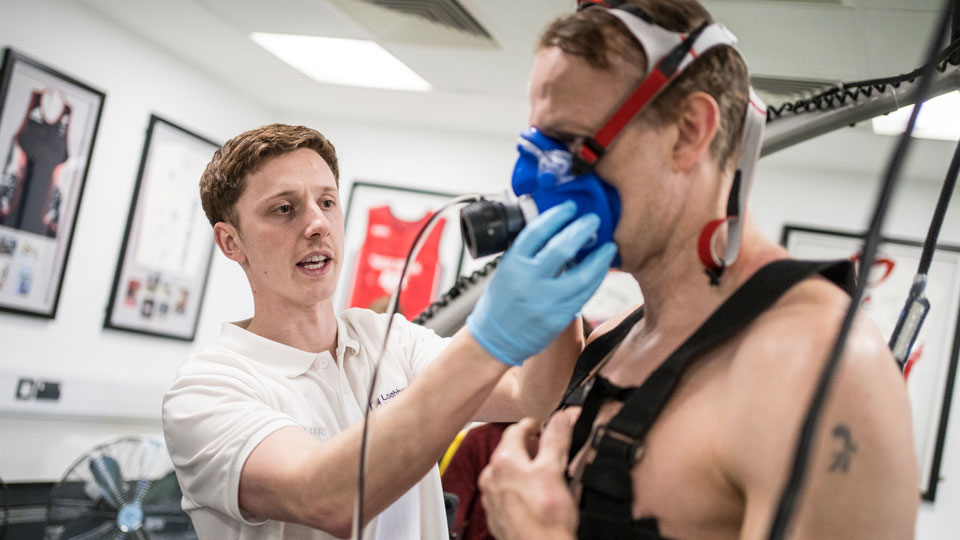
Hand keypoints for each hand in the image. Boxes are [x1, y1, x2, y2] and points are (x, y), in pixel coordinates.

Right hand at [466, 201, 615, 364]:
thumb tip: (556, 230)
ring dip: (599, 258)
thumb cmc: (501, 302)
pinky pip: (584, 294)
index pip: (537, 232)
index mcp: (512, 265)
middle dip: (582, 230)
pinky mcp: (558, 317)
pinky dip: (596, 279)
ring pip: (582, 275)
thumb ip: (528, 253)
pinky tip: (601, 270)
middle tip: (594, 220)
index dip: (557, 216)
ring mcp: (545, 301)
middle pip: (562, 248)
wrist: (495, 339)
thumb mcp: (506, 270)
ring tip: (608, 247)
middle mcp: (528, 281)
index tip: (570, 207)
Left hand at [479, 410, 579, 539]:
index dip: (532, 425)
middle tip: (543, 447)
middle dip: (526, 446)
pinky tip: (531, 494)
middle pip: (508, 450)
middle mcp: (491, 476)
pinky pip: (504, 492)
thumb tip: (563, 416)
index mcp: (503, 460)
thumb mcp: (555, 468)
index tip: (540, 426)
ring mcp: (491, 497)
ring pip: (504, 472)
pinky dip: (516, 486)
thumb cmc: (546, 516)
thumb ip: (557, 438)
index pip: (515, 430)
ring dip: (520, 467)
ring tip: (539, 472)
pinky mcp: (495, 514)